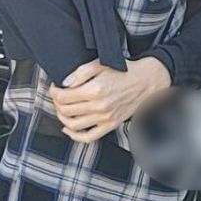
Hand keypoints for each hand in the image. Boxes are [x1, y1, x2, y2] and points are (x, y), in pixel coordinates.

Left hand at [50, 57, 170, 142]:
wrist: (146, 81)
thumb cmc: (125, 71)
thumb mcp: (101, 64)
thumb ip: (80, 72)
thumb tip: (65, 83)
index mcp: (95, 90)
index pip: (63, 96)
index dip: (54, 92)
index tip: (55, 87)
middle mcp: (99, 106)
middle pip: (66, 110)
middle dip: (57, 103)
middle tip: (58, 96)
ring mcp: (105, 118)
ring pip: (73, 125)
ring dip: (62, 118)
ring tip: (62, 109)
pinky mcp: (110, 125)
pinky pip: (89, 137)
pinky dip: (75, 136)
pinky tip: (69, 128)